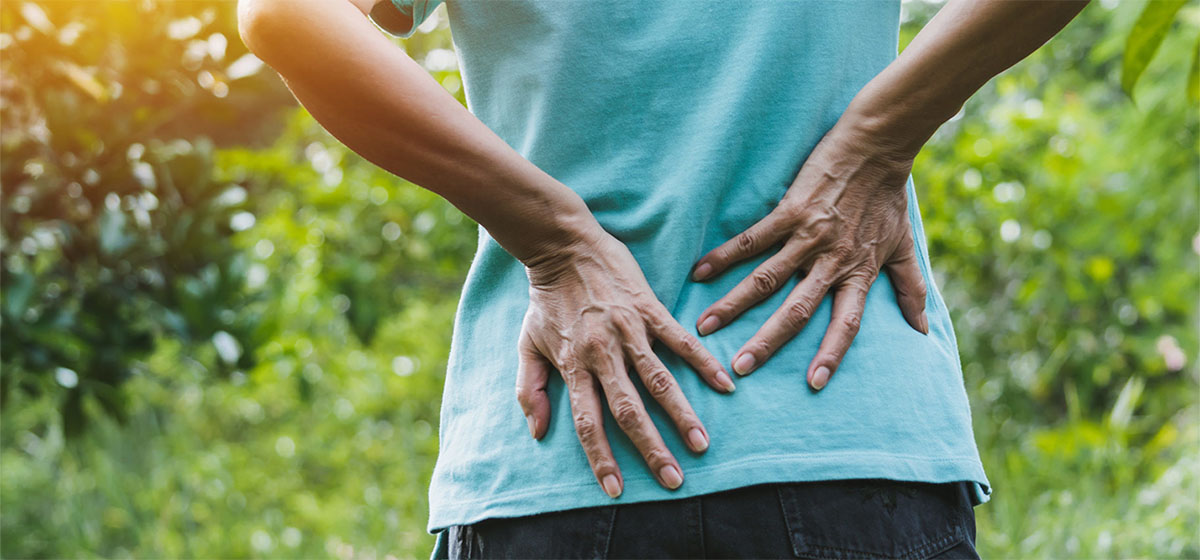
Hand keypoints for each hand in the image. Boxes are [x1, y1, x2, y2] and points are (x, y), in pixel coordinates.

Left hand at [515, 225, 735, 497]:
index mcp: (573, 366)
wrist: (563, 246)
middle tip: (673, 481)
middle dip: (650, 448)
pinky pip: (679, 340)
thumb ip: (530, 390)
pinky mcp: (648, 308)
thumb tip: (538, 433)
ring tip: (701, 444)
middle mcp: (601, 353)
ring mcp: (628, 330)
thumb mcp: (527, 345)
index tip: (616, 490)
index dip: (601, 458)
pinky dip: (702, 362)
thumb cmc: (546, 300)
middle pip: (628, 410)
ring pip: (658, 380)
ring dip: (680, 414)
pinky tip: (724, 384)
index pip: (587, 422)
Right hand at [690, 120, 928, 390]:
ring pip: (766, 279)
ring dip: (734, 305)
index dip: (831, 354)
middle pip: (796, 311)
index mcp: (858, 273)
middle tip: (739, 368)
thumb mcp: (903, 247)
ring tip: (705, 327)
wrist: (876, 147)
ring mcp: (808, 236)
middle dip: (767, 342)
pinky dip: (725, 256)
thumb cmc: (888, 198)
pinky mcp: (789, 211)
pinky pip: (753, 240)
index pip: (846, 323)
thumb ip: (911, 289)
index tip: (814, 384)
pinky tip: (700, 272)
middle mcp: (832, 261)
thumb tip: (923, 330)